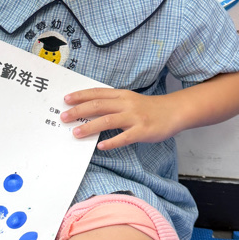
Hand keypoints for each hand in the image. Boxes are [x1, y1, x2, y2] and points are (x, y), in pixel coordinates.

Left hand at [61, 88, 179, 149]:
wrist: (174, 111)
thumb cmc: (148, 108)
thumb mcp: (129, 100)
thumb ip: (112, 103)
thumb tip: (89, 110)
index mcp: (121, 95)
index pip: (97, 93)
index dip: (80, 95)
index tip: (66, 99)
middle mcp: (126, 104)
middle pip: (98, 105)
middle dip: (79, 111)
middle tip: (64, 117)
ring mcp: (134, 118)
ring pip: (108, 121)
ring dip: (90, 127)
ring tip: (76, 133)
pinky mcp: (142, 131)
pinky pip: (124, 137)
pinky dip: (111, 142)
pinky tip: (100, 146)